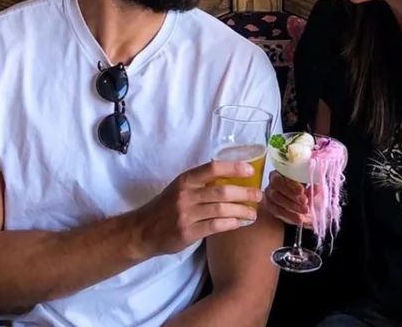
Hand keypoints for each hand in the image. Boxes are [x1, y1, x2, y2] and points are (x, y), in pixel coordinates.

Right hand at [128, 160, 262, 256]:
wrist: (143, 230)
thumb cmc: (164, 208)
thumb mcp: (178, 190)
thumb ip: (199, 185)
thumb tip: (229, 180)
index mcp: (184, 181)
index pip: (211, 168)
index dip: (233, 168)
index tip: (250, 171)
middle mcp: (185, 195)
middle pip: (221, 191)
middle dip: (244, 193)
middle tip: (258, 195)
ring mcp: (186, 214)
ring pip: (221, 209)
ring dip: (242, 211)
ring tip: (253, 213)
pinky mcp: (188, 232)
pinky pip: (215, 226)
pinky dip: (230, 224)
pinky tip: (238, 223)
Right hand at [263, 171, 321, 226]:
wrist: (298, 206)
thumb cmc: (304, 193)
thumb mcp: (310, 189)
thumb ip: (312, 188)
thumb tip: (316, 187)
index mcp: (283, 172)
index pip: (284, 175)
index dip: (292, 183)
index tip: (302, 190)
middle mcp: (273, 181)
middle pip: (277, 185)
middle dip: (292, 194)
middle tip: (305, 201)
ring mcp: (270, 193)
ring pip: (277, 198)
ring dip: (292, 205)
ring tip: (305, 210)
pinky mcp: (270, 205)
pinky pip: (277, 210)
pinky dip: (289, 215)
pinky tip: (299, 219)